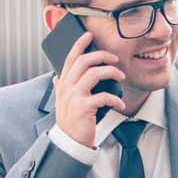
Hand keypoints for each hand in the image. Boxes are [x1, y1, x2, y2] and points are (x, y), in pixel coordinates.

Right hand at [51, 27, 125, 148]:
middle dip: (102, 55)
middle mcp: (66, 87)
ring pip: (94, 74)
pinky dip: (115, 99)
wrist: (68, 142)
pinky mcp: (84, 108)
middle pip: (84, 61)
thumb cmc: (69, 120)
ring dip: (111, 72)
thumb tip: (56, 77)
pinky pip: (103, 96)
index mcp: (63, 83)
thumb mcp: (62, 101)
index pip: (70, 58)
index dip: (79, 44)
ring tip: (121, 76)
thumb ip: (60, 88)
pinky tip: (119, 104)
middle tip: (115, 59)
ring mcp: (74, 97)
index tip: (89, 35)